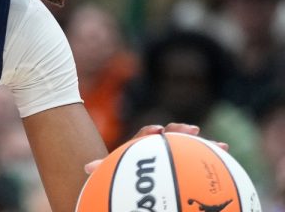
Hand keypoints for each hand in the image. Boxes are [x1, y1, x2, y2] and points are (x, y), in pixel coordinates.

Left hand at [83, 123, 228, 173]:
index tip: (158, 131)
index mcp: (136, 150)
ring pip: (188, 150)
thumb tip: (86, 167)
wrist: (122, 187)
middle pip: (170, 138)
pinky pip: (197, 166)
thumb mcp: (110, 175)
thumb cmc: (116, 180)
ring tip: (223, 146)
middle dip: (181, 133)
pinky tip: (229, 166)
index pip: (142, 138)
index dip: (149, 133)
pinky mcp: (180, 166)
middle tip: (193, 129)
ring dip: (204, 147)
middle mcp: (153, 151)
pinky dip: (211, 166)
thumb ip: (103, 169)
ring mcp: (168, 158)